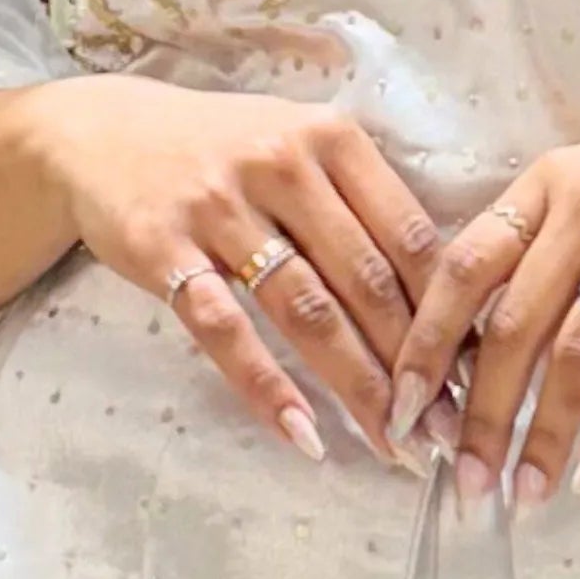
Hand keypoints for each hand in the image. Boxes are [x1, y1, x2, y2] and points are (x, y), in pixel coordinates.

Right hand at [33, 64, 449, 461]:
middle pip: (368, 281)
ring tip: (396, 444)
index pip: (411, 237)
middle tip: (449, 432)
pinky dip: (267, 387)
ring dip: (358, 386)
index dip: (451, 313)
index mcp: (331, 139)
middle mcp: (281, 164)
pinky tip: (305, 434)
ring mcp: (219, 207)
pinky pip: (224, 330)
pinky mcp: (164, 249)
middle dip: (415, 366)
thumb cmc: (221, 152)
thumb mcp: (298, 150)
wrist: (99, 134)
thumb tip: (444, 307)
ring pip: (307, 310)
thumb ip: (362, 210)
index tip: (480, 377)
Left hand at [388, 65, 579, 503]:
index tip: (401, 413)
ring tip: (524, 491)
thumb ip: (538, 246)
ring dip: (545, 432)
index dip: (424, 346)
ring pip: (577, 351)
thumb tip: (471, 345)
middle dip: (480, 416)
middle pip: (511, 325)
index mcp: (546, 182)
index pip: (462, 269)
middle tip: (464, 482)